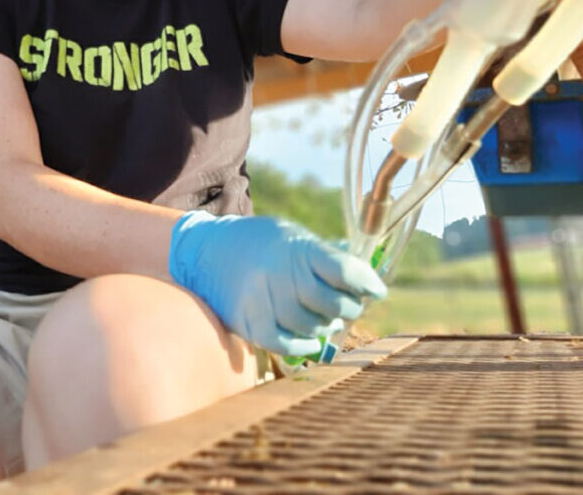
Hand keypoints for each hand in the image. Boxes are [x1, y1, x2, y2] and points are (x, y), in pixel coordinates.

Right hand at [169, 211, 386, 356]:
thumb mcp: (293, 237)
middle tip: (350, 307)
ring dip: (325, 327)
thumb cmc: (261, 244)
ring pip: (310, 326)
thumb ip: (327, 256)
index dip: (367, 283)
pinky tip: (308, 339)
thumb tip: (367, 275)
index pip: (344, 269)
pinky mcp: (246, 321)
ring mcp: (261, 298)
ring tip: (324, 319)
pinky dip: (302, 345)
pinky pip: (283, 343)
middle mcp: (279, 271)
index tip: (376, 291)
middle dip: (350, 308)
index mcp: (297, 247)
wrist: (206, 250)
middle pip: (332, 303)